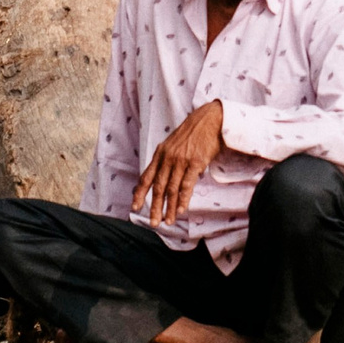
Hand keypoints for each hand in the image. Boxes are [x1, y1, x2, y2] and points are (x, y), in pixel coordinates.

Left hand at [137, 100, 225, 226]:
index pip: (146, 177)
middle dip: (154, 207)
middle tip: (153, 223)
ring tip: (168, 221)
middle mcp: (168, 158)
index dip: (139, 194)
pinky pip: (187, 184)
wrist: (209, 119)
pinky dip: (183, 199)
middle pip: (158, 187)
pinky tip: (180, 209)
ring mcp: (181, 161)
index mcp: (160, 154)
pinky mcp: (195, 162)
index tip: (134, 207)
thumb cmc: (193, 132)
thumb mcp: (174, 144)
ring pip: (172, 189)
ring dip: (169, 208)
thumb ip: (167, 160)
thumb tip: (163, 177)